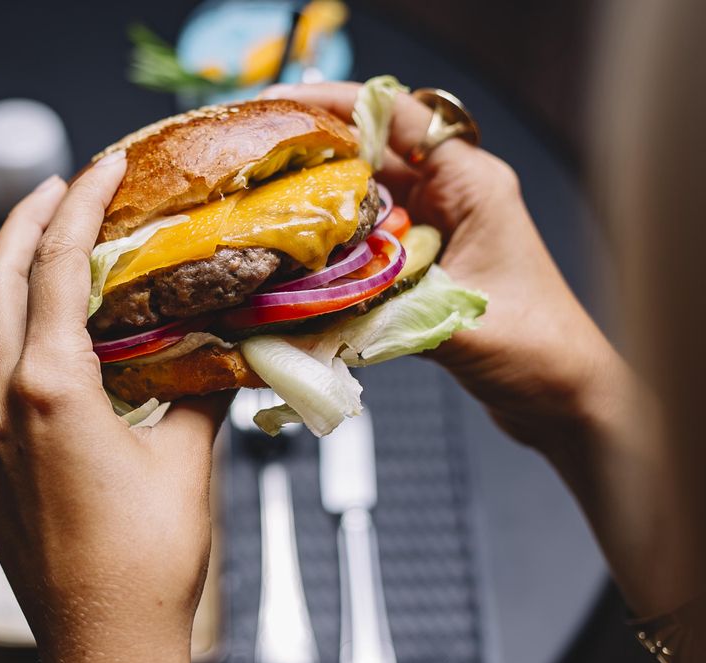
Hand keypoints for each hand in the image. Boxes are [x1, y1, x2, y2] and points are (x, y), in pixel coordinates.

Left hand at [0, 153, 232, 662]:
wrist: (101, 645)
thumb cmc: (149, 563)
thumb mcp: (189, 461)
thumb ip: (200, 391)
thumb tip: (220, 347)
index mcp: (50, 390)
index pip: (57, 267)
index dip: (79, 205)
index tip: (101, 165)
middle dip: (23, 221)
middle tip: (58, 184)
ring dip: (8, 276)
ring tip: (46, 246)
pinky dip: (6, 331)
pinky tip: (40, 335)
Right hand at [262, 81, 624, 455]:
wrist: (564, 398)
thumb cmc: (540, 349)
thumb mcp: (456, 318)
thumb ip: (383, 304)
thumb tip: (306, 300)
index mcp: (472, 185)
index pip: (399, 117)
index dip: (337, 104)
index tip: (284, 108)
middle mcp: (452, 197)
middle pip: (371, 152)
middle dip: (314, 153)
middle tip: (257, 165)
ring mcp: (435, 229)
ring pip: (363, 197)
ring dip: (319, 203)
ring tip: (264, 208)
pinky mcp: (422, 263)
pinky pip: (364, 240)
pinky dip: (331, 246)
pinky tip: (295, 259)